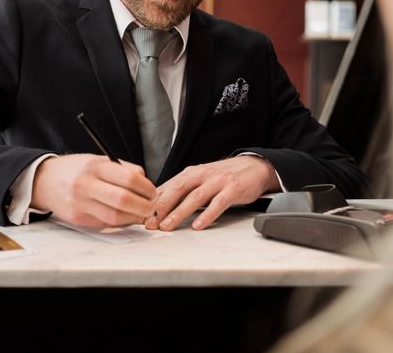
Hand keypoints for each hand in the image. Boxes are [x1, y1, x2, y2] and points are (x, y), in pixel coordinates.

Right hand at [30, 154, 155, 227]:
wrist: (45, 181)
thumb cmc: (77, 170)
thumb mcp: (98, 160)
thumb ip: (123, 169)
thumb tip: (146, 182)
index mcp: (95, 167)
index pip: (129, 179)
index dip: (146, 188)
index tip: (152, 192)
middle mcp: (86, 185)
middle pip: (124, 200)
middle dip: (144, 206)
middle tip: (151, 206)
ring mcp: (81, 204)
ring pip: (116, 217)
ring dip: (134, 218)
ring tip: (140, 213)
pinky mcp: (78, 219)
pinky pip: (105, 223)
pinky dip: (120, 222)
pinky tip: (124, 216)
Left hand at [145, 156, 277, 230]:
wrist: (253, 167)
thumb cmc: (223, 176)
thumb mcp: (199, 179)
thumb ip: (182, 191)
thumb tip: (158, 206)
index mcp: (190, 173)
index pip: (166, 187)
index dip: (152, 202)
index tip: (140, 216)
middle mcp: (201, 175)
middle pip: (176, 190)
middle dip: (160, 208)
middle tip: (149, 223)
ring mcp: (217, 181)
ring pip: (194, 197)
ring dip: (179, 213)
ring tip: (168, 226)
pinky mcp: (232, 189)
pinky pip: (218, 203)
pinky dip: (207, 215)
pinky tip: (199, 226)